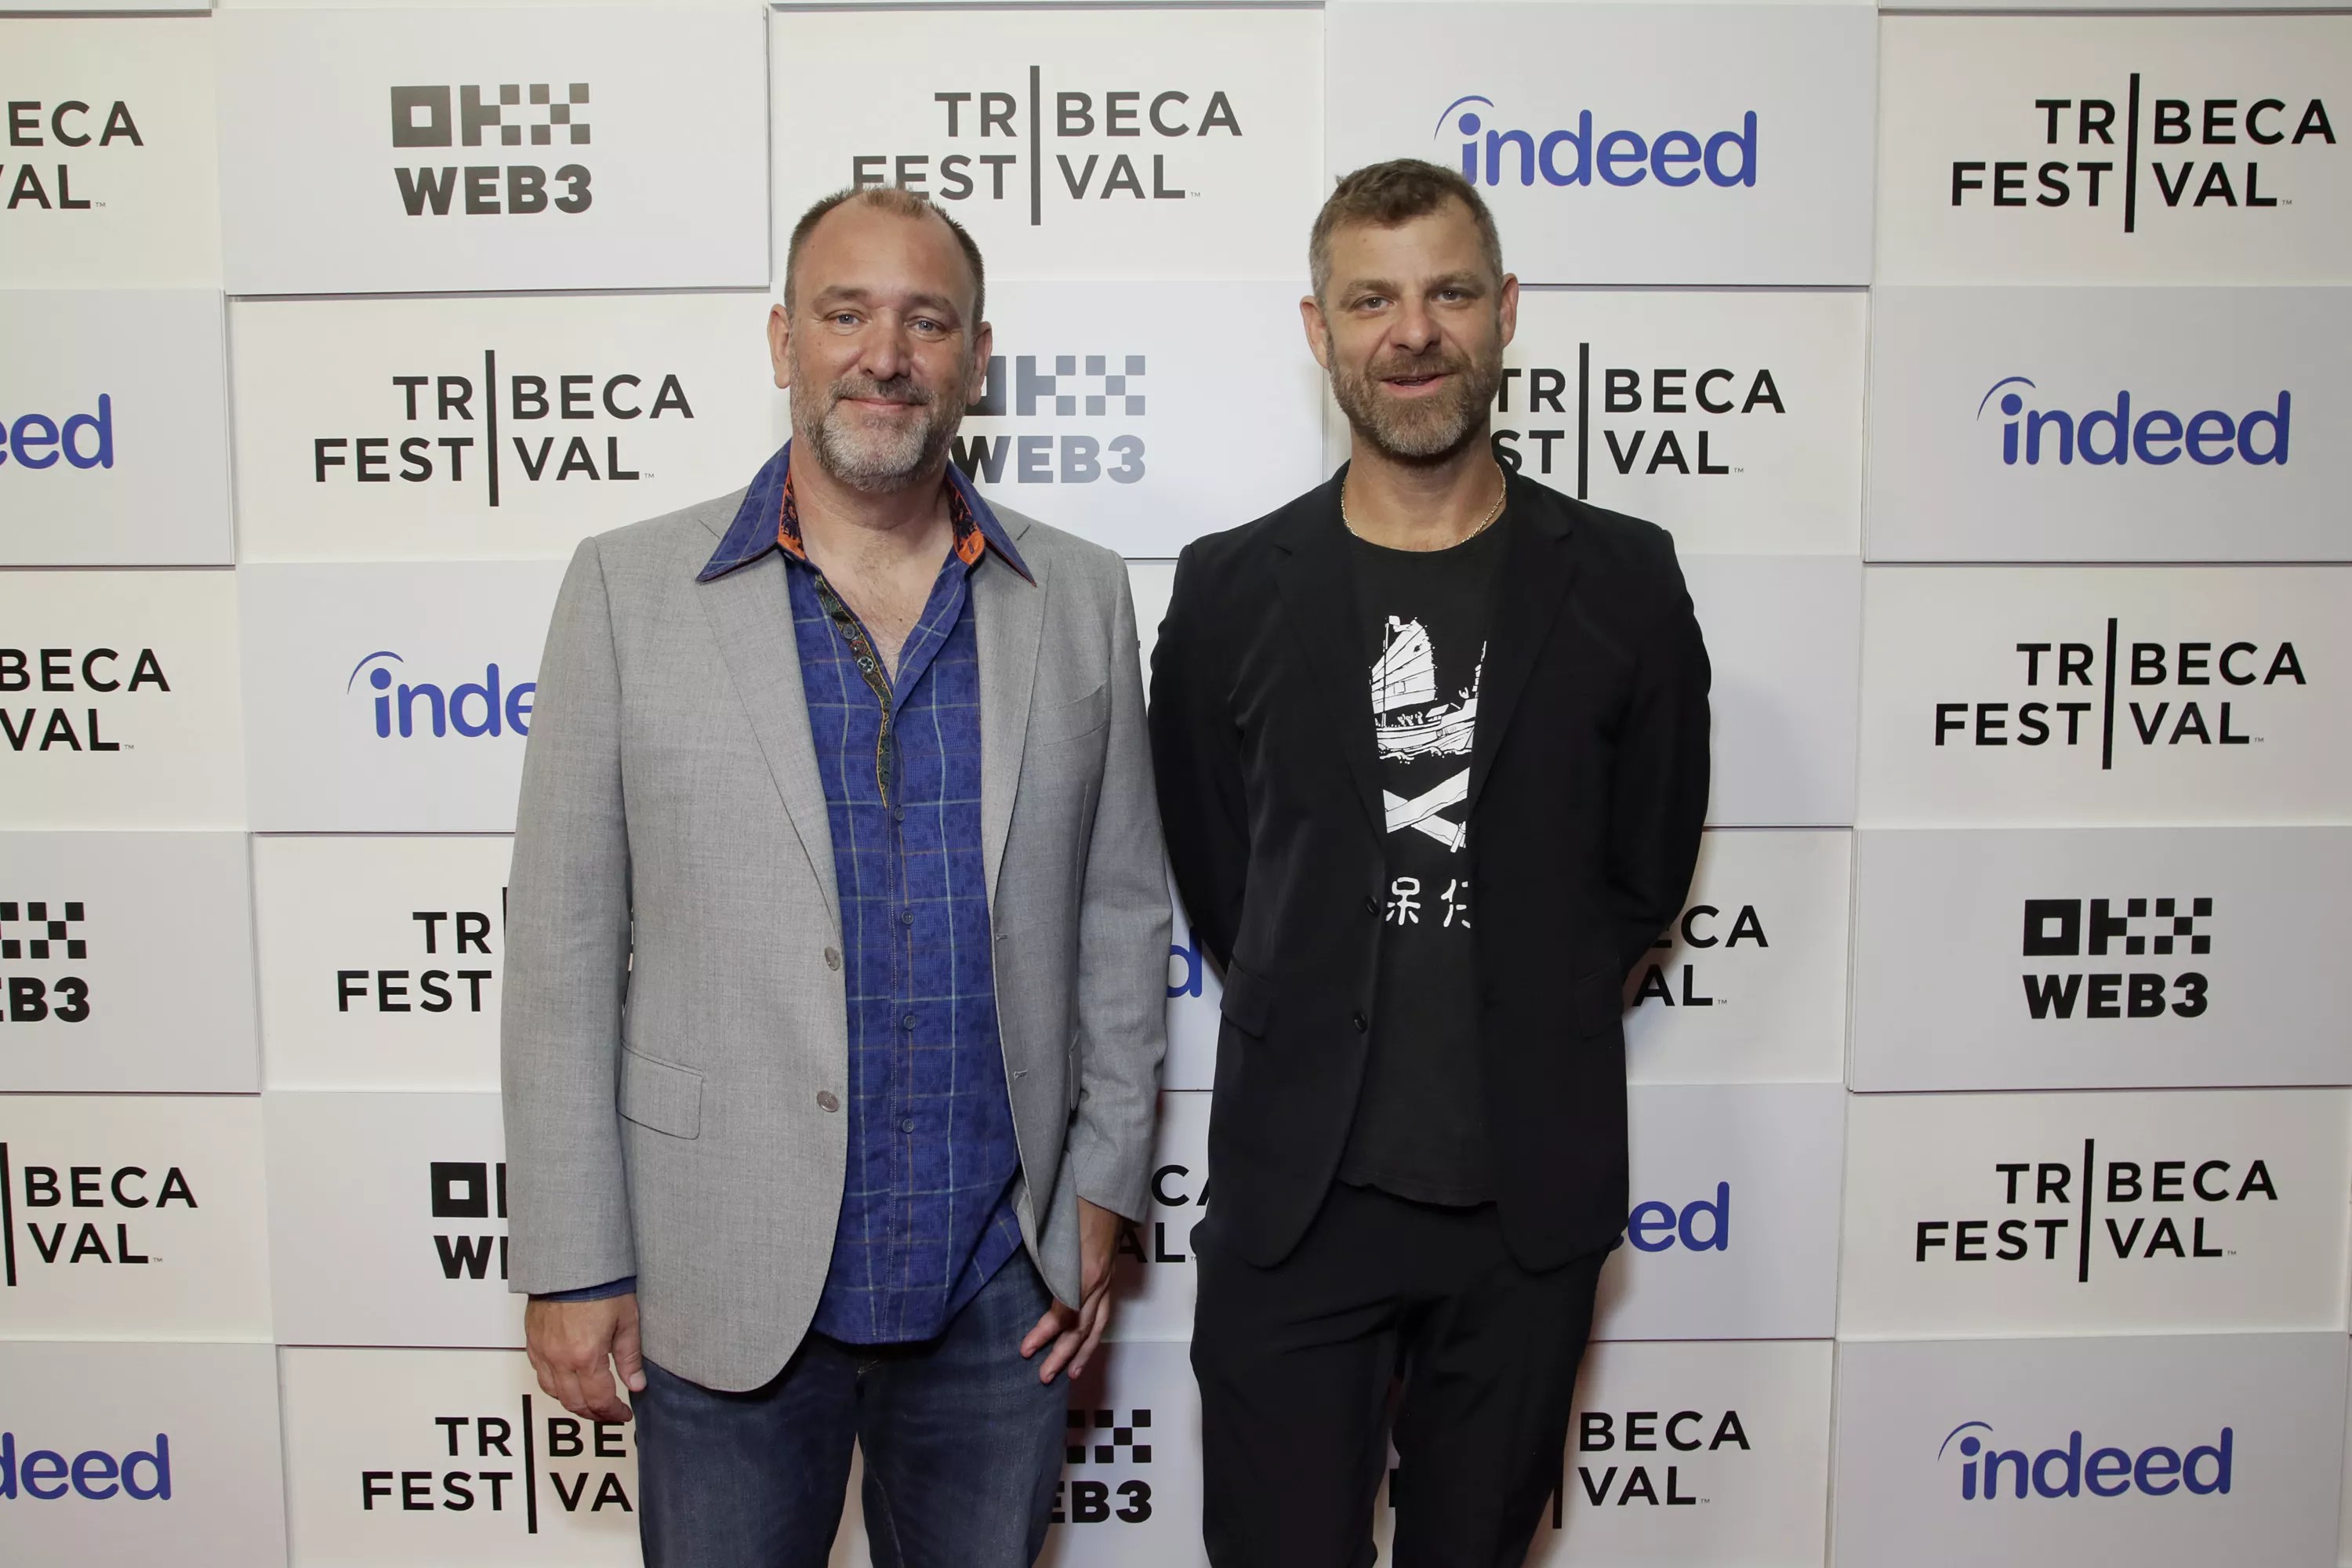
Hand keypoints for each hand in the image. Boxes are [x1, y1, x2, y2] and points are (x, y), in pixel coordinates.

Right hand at [525, 1292, 645, 1423]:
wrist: (571, 1262)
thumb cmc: (601, 1284)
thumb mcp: (627, 1320)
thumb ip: (630, 1357)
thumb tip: (637, 1384)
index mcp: (586, 1357)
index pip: (599, 1400)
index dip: (614, 1412)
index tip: (624, 1413)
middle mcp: (560, 1359)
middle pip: (574, 1403)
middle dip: (595, 1413)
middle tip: (610, 1413)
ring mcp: (543, 1351)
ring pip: (554, 1393)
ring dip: (573, 1402)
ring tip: (591, 1401)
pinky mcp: (533, 1341)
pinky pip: (540, 1374)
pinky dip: (555, 1385)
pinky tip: (567, 1381)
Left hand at [1020, 1197, 1124, 1383]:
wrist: (1107, 1182)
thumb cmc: (1075, 1198)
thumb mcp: (1048, 1225)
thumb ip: (1034, 1253)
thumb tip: (1000, 1263)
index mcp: (1084, 1270)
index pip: (1066, 1314)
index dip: (1045, 1334)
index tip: (1025, 1349)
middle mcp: (1099, 1280)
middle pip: (1082, 1328)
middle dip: (1063, 1354)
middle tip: (1043, 1375)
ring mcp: (1107, 1278)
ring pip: (1098, 1325)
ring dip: (1083, 1352)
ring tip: (1071, 1375)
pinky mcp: (1110, 1273)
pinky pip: (1104, 1312)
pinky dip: (1095, 1333)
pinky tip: (1086, 1343)